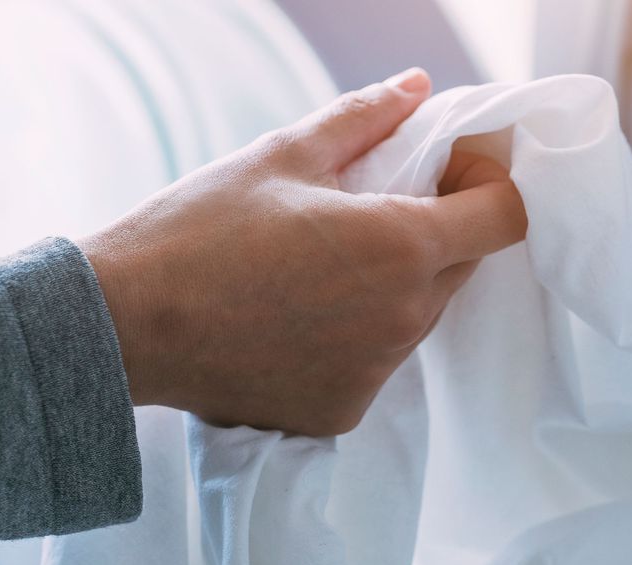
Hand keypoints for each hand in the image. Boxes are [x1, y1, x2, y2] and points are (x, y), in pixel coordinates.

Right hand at [76, 68, 526, 435]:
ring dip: (395, 284)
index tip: (450, 169)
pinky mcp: (343, 411)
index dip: (488, 184)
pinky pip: (374, 364)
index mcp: (402, 246)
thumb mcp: (282, 156)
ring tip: (322, 265)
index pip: (506, 217)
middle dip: (439, 229)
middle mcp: (403, 318)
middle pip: (463, 265)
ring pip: (418, 315)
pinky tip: (297, 317)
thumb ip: (364, 118)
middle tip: (374, 207)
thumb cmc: (199, 229)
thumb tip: (417, 86)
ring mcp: (375, 372)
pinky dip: (353, 338)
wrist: (125, 326)